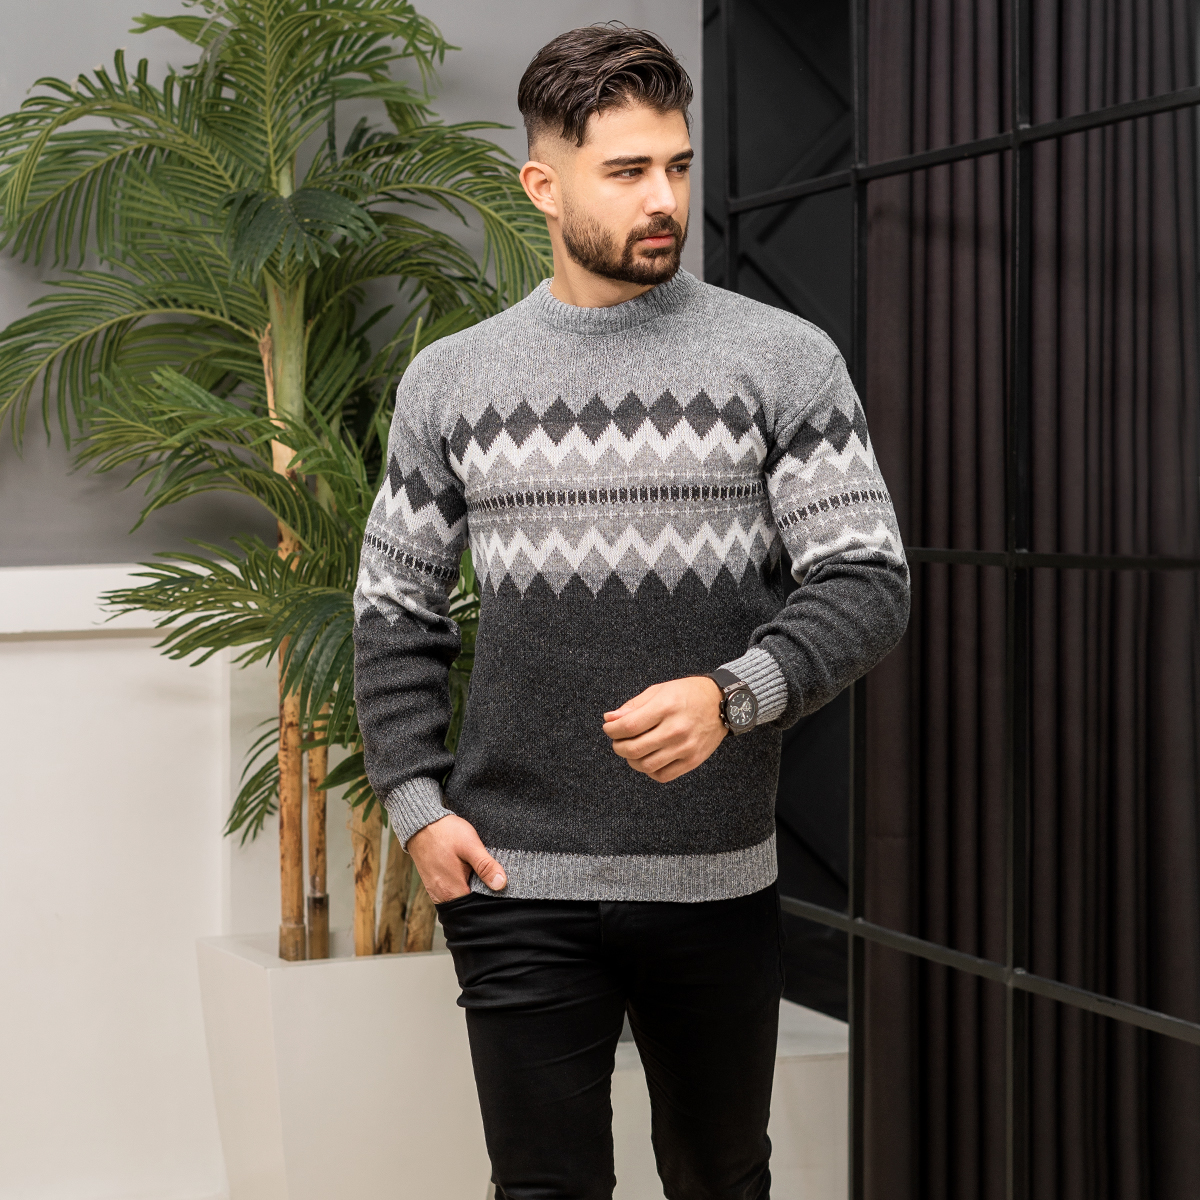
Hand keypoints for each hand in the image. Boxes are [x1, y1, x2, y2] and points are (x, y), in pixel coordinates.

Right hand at [406, 813, 506, 902]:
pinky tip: (466, 872)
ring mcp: (435, 891)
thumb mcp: (470, 846)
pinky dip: (460, 885)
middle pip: (468, 905)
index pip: (476, 908)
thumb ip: (485, 866)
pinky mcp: (433, 884)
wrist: (421, 824)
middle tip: (489, 878)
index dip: (490, 900)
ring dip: (470, 889)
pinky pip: (451, 892)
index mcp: (453, 891)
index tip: (499, 889)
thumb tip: (500, 884)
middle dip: (481, 895)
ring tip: (478, 874)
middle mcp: (442, 897)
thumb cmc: (446, 833)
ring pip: (460, 898)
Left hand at [601, 676, 726, 782]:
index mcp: (666, 707)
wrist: (722, 703)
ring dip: (632, 760)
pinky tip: (649, 758)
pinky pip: (662, 775)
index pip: (628, 726)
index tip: (609, 728)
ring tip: (633, 750)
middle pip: (633, 749)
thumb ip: (633, 706)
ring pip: (646, 765)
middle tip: (618, 741)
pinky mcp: (693, 761)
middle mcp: (676, 729)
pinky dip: (650, 771)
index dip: (612, 730)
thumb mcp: (659, 691)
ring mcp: (685, 748)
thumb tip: (610, 719)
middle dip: (618, 746)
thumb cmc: (689, 694)